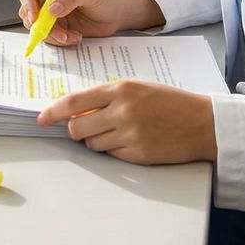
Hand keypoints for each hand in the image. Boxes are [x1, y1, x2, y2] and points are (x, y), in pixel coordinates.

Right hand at [15, 0, 162, 45]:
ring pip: (38, 28)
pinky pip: (50, 37)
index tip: (36, 17)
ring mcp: (52, 13)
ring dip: (53, 35)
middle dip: (40, 25)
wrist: (119, 13)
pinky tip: (75, 36)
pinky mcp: (59, 27)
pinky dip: (61, 40)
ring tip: (71, 35)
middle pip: (28, 12)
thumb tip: (52, 8)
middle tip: (57, 32)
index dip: (27, 3)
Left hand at [38, 79, 216, 164]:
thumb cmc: (171, 103)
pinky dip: (115, 152)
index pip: (74, 101)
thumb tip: (77, 112)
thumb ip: (108, 97)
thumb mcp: (138, 89)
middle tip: (85, 129)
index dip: (53, 112)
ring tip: (117, 134)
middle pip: (77, 128)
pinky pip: (111, 156)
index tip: (41, 118)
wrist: (203, 122)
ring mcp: (129, 133)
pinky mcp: (138, 154)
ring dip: (96, 142)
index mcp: (120, 89)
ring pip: (92, 145)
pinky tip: (132, 143)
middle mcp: (122, 110)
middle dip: (75, 131)